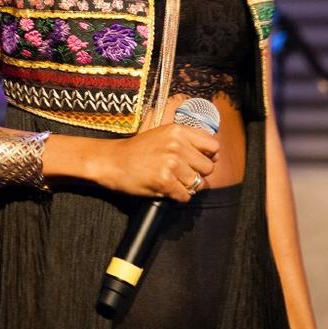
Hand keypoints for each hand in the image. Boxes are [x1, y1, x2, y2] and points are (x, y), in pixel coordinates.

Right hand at [95, 123, 218, 200]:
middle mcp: (177, 145)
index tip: (199, 161)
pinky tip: (167, 190)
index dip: (209, 156)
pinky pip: (185, 196)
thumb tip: (214, 153)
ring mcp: (171, 164)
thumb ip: (187, 140)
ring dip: (188, 186)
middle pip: (208, 167)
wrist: (112, 161)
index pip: (213, 146)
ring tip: (173, 182)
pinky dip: (178, 197)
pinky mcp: (165, 181)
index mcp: (179, 131)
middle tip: (182, 174)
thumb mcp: (163, 134)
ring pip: (198, 183)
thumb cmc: (138, 149)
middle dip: (198, 174)